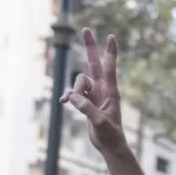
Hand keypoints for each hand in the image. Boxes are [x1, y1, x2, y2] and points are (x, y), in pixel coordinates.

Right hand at [60, 29, 124, 150]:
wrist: (109, 145)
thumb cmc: (110, 135)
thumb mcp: (99, 122)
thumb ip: (86, 108)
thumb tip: (72, 97)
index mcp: (111, 92)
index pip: (110, 68)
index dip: (110, 53)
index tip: (111, 36)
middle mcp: (102, 90)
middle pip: (94, 64)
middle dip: (90, 47)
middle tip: (86, 29)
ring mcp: (94, 95)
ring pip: (79, 82)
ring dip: (75, 90)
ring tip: (75, 104)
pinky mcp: (86, 102)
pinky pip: (73, 93)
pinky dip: (68, 96)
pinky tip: (64, 103)